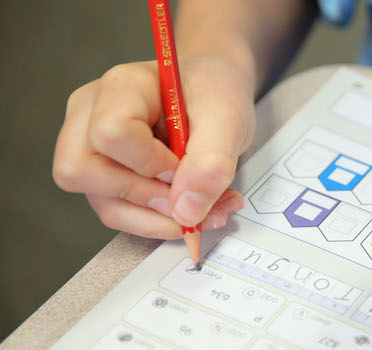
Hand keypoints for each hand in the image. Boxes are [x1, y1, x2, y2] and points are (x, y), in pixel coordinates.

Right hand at [53, 55, 254, 238]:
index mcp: (121, 87)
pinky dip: (159, 221)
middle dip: (148, 199)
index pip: (109, 134)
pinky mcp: (103, 174)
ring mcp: (91, 146)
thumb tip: (186, 211)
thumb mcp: (229, 117)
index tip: (185, 167)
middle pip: (83, 172)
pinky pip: (119, 212)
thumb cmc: (214, 90)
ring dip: (160, 219)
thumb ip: (212, 161)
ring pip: (103, 203)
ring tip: (209, 209)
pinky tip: (193, 209)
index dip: (149, 164)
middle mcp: (91, 114)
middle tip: (197, 198)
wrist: (216, 88)